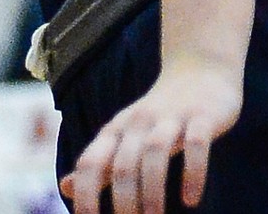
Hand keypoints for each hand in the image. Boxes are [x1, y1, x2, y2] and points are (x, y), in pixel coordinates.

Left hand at [60, 59, 240, 213]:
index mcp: (117, 129)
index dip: (85, 193)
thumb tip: (65, 187)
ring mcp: (172, 118)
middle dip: (122, 198)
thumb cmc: (157, 114)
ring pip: (156, 152)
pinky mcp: (202, 117)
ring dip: (153, 189)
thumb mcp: (124, 134)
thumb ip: (98, 162)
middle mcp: (140, 122)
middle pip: (123, 162)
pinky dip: (193, 172)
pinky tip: (191, 199)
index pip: (91, 162)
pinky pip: (197, 144)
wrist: (200, 68)